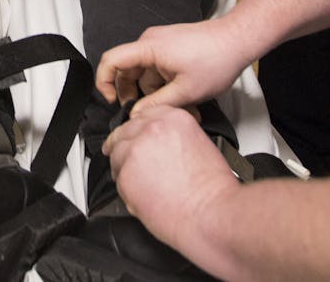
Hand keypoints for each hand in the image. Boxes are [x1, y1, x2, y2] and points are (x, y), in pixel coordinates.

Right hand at [95, 19, 250, 111]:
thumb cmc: (216, 60)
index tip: (111, 101)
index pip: (111, 60)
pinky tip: (184, 100)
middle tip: (146, 114)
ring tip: (178, 110)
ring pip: (147, 74)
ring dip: (156, 94)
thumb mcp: (185, 91)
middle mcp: (150, 42)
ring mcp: (161, 44)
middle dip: (135, 95)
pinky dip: (166, 86)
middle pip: (128, 71)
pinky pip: (159, 70)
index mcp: (148, 48)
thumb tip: (135, 115)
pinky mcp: (171, 48)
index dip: (104, 82)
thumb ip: (156, 105)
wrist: (238, 40)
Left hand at [104, 103, 240, 258]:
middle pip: (124, 131)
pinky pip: (118, 179)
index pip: (144, 115)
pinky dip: (126, 189)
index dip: (136, 128)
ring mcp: (136, 150)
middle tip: (121, 155)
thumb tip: (158, 146)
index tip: (132, 134)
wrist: (212, 213)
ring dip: (122, 167)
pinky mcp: (126, 174)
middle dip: (121, 144)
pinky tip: (141, 196)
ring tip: (138, 183)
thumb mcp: (199, 145)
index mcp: (173, 119)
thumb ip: (173, 138)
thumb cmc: (212, 189)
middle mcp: (152, 129)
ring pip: (117, 155)